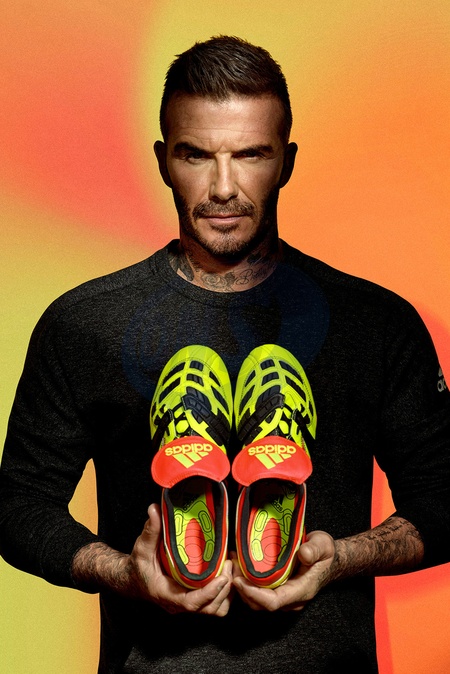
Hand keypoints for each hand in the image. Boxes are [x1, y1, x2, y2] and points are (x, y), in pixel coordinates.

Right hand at [72, 503, 232, 615]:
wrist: (134, 578)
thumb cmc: (139, 564)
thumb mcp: (142, 547)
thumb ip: (150, 530)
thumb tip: (154, 509)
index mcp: (166, 594)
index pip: (190, 602)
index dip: (208, 593)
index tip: (222, 578)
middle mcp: (179, 604)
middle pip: (209, 608)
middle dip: (224, 589)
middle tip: (230, 563)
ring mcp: (188, 604)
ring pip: (215, 609)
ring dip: (228, 592)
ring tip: (232, 566)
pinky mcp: (195, 600)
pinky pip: (216, 604)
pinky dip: (226, 593)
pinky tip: (228, 572)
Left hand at [232, 530, 335, 610]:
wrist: (329, 559)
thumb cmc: (325, 553)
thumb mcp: (323, 545)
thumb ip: (314, 549)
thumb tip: (303, 553)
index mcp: (301, 590)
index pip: (274, 602)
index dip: (254, 594)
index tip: (239, 581)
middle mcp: (290, 598)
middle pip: (260, 604)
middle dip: (242, 590)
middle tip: (230, 568)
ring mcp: (283, 596)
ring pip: (257, 601)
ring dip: (241, 587)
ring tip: (231, 565)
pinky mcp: (278, 589)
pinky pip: (258, 593)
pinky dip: (246, 582)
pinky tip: (238, 566)